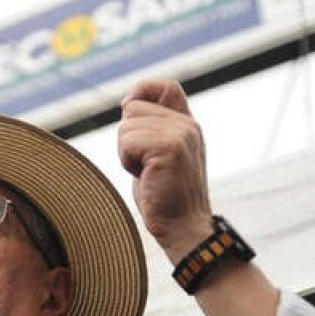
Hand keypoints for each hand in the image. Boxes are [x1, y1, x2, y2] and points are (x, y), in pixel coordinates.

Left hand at [117, 79, 213, 262]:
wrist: (184, 229)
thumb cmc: (165, 198)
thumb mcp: (159, 155)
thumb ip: (151, 129)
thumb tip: (127, 102)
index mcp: (188, 124)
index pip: (165, 87)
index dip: (142, 92)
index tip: (132, 117)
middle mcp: (188, 125)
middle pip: (133, 108)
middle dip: (128, 138)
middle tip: (146, 165)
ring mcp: (181, 135)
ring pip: (126, 126)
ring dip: (127, 153)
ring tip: (148, 173)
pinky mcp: (169, 148)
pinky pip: (127, 141)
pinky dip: (127, 161)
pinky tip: (146, 177)